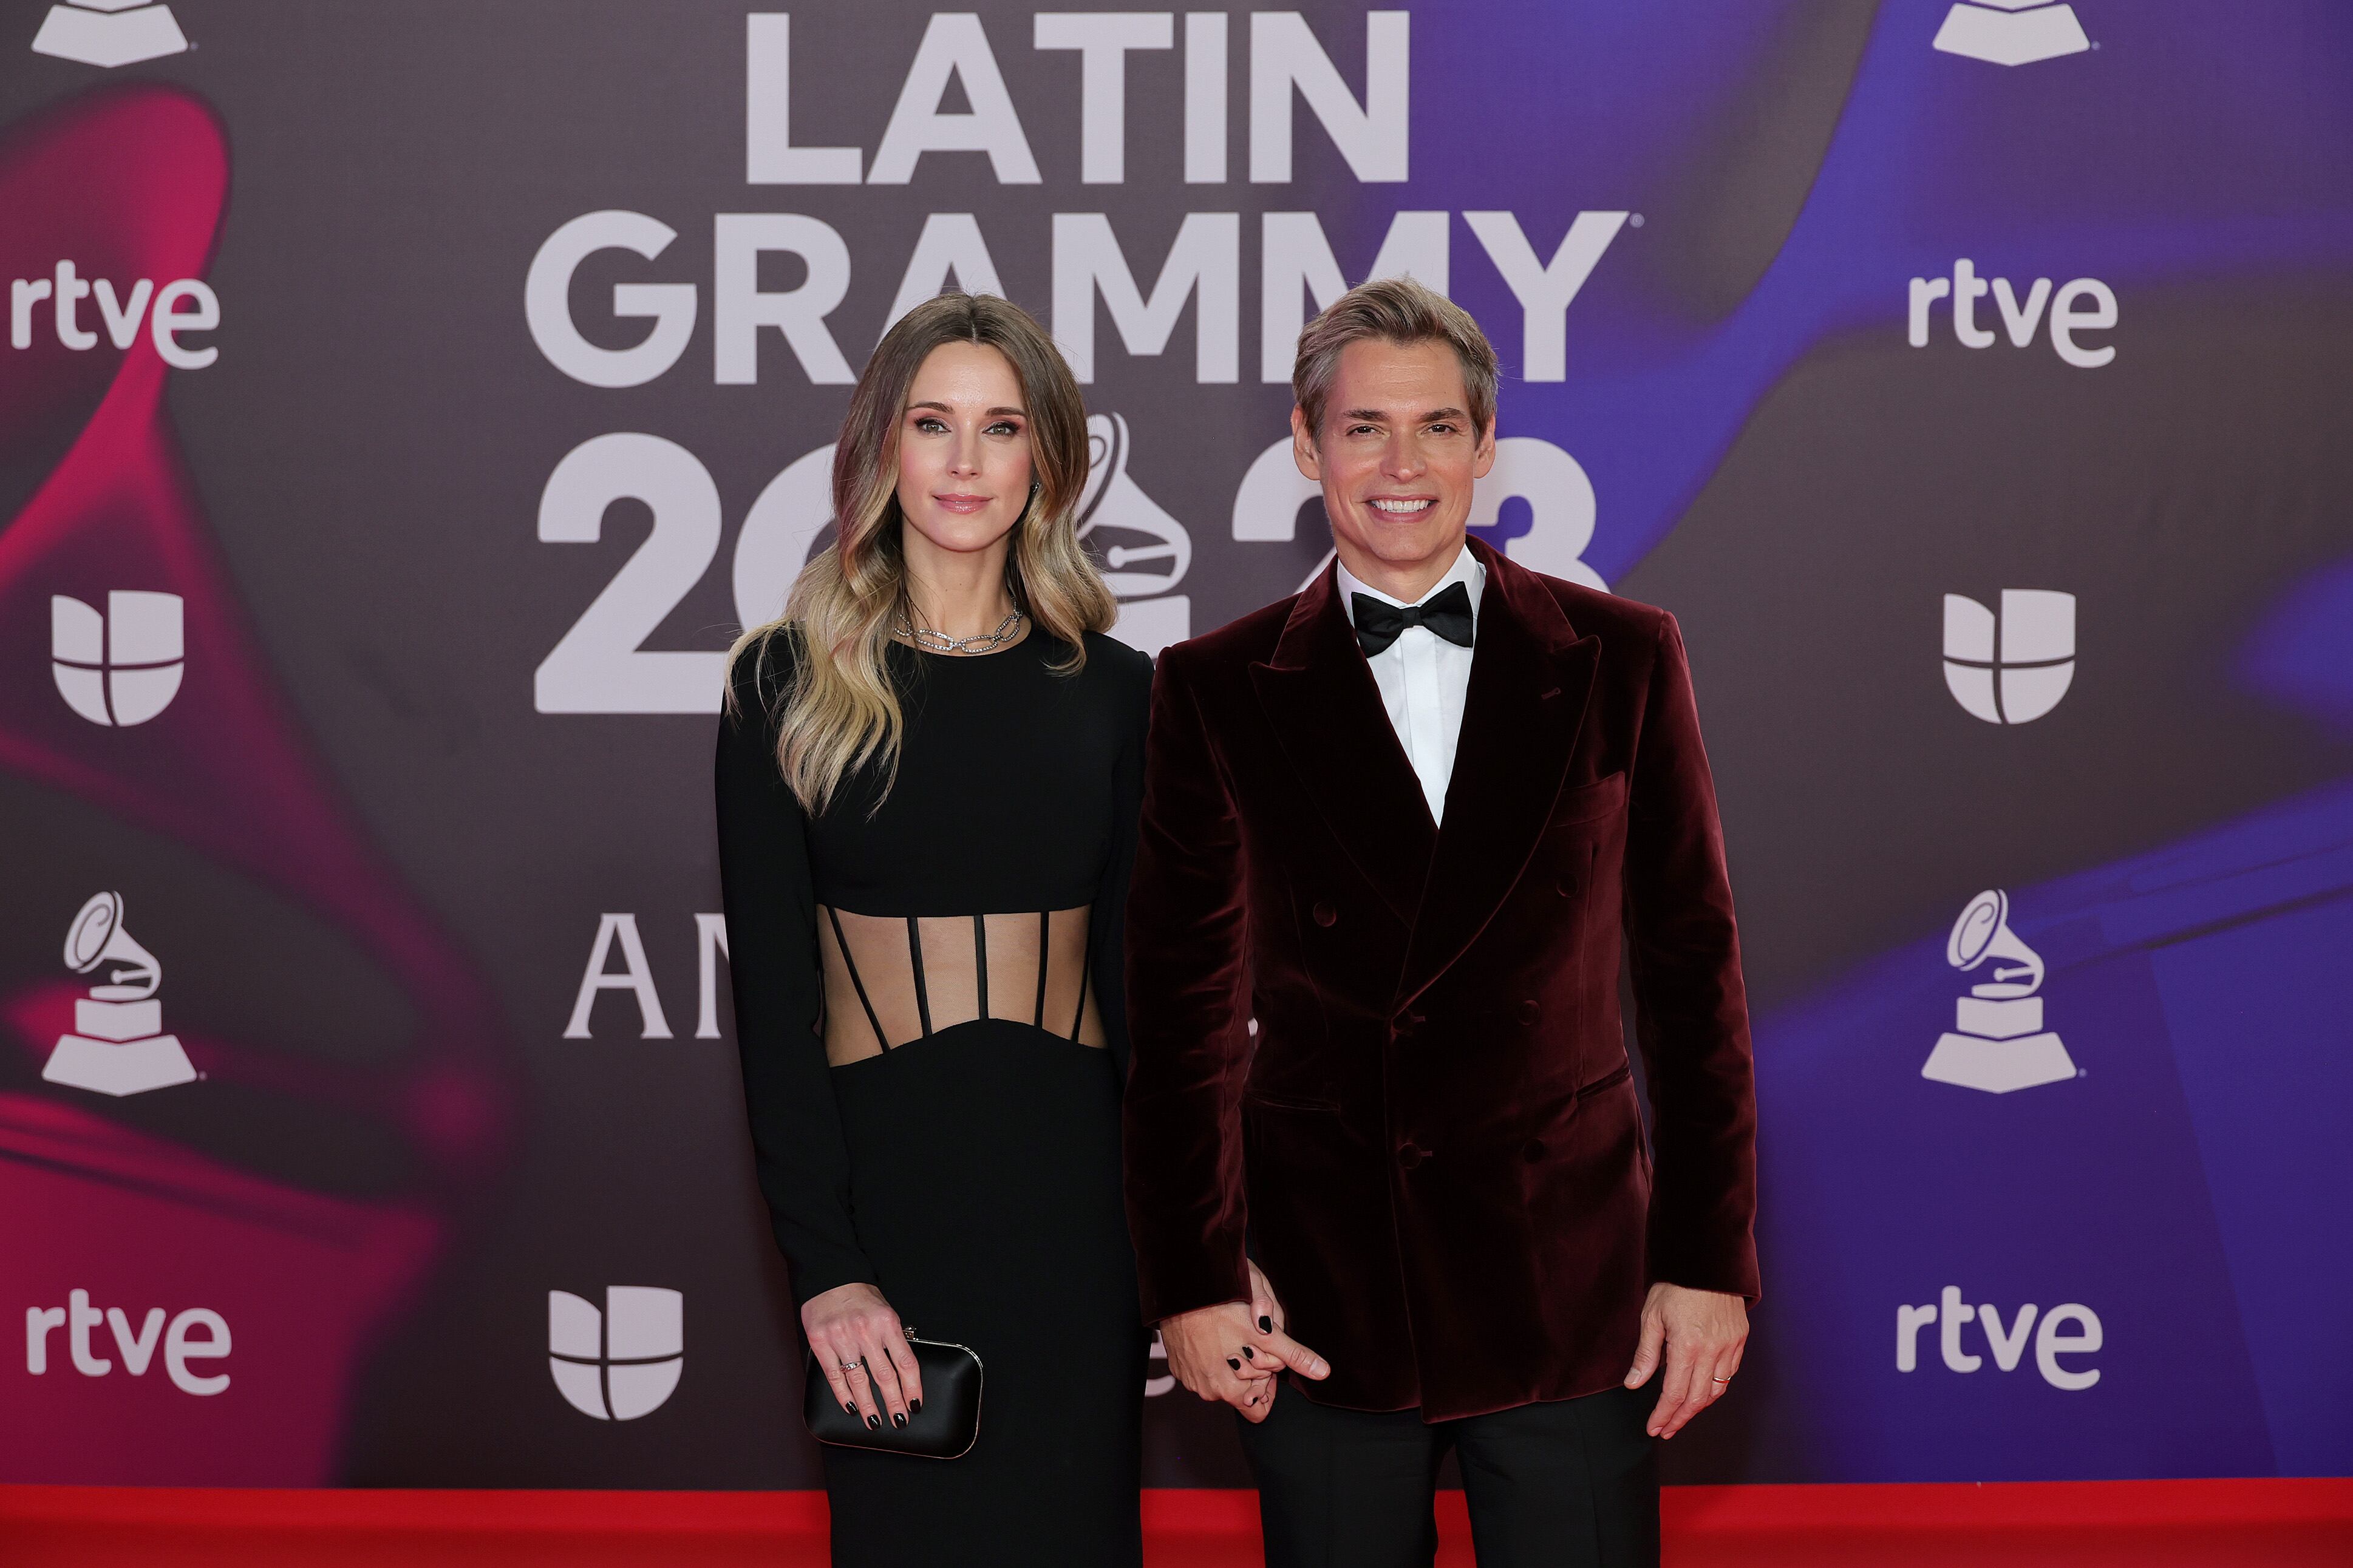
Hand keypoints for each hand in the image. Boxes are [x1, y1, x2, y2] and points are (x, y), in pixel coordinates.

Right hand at [802, 1282, 921, 1431]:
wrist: (830, 1276)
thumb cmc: (861, 1295)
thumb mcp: (886, 1310)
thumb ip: (893, 1338)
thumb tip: (903, 1370)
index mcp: (887, 1323)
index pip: (906, 1362)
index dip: (913, 1387)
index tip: (916, 1404)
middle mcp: (866, 1331)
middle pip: (884, 1376)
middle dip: (894, 1403)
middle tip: (899, 1421)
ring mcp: (842, 1338)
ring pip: (859, 1381)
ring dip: (868, 1406)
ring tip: (875, 1422)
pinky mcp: (821, 1342)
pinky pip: (834, 1375)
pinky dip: (843, 1395)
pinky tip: (851, 1407)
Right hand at [1159, 1267, 1328, 1424]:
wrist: (1184, 1288)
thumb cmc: (1223, 1304)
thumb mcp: (1267, 1329)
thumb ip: (1293, 1354)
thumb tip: (1322, 1372)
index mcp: (1234, 1388)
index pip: (1260, 1401)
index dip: (1269, 1378)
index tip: (1267, 1356)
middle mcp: (1212, 1391)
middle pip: (1243, 1392)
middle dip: (1253, 1371)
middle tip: (1251, 1341)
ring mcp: (1194, 1381)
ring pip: (1223, 1383)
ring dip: (1232, 1365)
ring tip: (1232, 1336)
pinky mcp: (1181, 1370)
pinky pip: (1204, 1374)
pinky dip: (1212, 1360)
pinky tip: (1214, 1337)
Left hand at [1623, 1282, 1746, 1438]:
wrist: (1707, 1260)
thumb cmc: (1675, 1285)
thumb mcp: (1651, 1317)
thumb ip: (1645, 1354)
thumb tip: (1634, 1383)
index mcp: (1687, 1346)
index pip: (1674, 1394)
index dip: (1663, 1415)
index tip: (1654, 1428)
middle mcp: (1712, 1351)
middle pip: (1697, 1399)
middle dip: (1679, 1418)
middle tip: (1665, 1429)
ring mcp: (1730, 1346)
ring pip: (1717, 1390)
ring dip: (1698, 1407)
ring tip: (1680, 1415)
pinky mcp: (1740, 1339)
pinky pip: (1730, 1373)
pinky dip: (1715, 1388)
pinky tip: (1702, 1391)